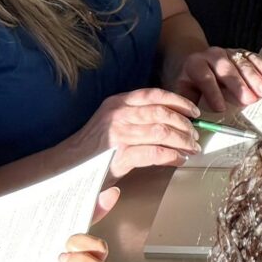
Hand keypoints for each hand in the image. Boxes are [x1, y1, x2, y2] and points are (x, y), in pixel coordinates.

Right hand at [81, 86, 202, 174]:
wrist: (66, 167)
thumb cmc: (92, 148)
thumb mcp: (111, 121)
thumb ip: (134, 117)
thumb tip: (168, 120)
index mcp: (117, 102)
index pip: (154, 94)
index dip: (178, 101)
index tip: (193, 111)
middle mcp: (119, 114)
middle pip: (162, 113)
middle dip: (184, 125)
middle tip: (195, 136)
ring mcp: (119, 134)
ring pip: (162, 132)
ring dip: (182, 141)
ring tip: (191, 149)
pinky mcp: (121, 156)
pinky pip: (155, 153)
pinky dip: (172, 156)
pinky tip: (178, 160)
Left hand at [173, 46, 261, 116]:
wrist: (195, 59)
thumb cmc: (191, 81)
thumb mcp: (183, 90)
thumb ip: (186, 103)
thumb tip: (188, 121)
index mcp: (195, 65)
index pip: (204, 77)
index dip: (213, 93)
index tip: (221, 109)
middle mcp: (212, 56)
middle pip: (226, 69)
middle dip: (239, 85)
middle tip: (250, 100)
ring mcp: (228, 52)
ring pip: (242, 63)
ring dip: (255, 78)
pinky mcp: (241, 53)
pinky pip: (253, 57)